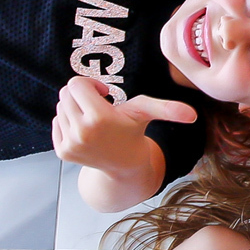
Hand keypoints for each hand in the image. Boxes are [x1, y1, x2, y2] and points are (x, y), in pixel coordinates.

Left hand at [52, 76, 196, 171]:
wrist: (124, 166)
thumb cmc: (134, 132)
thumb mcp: (147, 114)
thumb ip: (168, 110)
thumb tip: (193, 115)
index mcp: (98, 118)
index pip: (75, 84)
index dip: (91, 84)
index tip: (105, 94)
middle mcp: (80, 131)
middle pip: (66, 93)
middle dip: (82, 94)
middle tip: (100, 106)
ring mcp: (69, 143)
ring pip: (61, 107)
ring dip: (75, 108)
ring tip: (94, 119)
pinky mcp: (62, 151)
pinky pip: (56, 122)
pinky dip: (68, 122)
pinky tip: (86, 130)